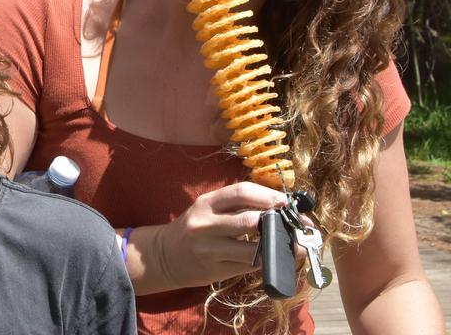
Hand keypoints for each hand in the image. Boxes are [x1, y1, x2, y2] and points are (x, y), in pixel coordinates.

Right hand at [151, 181, 288, 289]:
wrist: (164, 255)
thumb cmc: (194, 229)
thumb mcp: (208, 210)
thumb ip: (237, 207)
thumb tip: (280, 207)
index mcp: (206, 203)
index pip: (242, 192)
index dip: (270, 196)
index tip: (288, 203)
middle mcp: (205, 224)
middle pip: (249, 220)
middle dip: (280, 223)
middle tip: (298, 225)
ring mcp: (208, 249)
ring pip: (253, 249)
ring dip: (279, 247)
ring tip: (293, 244)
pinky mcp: (214, 270)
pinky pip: (249, 266)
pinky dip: (266, 261)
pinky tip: (273, 257)